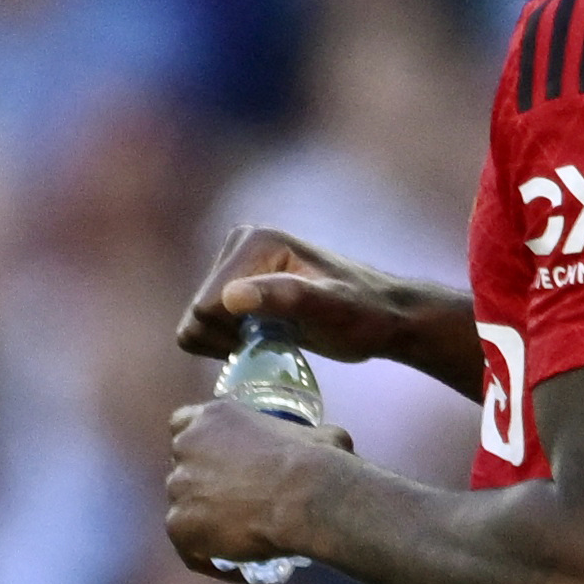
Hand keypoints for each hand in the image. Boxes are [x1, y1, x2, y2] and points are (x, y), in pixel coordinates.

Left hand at [160, 393, 354, 580]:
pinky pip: (190, 549)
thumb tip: (324, 446)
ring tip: (240, 540)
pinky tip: (239, 568)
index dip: (202, 448)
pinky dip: (211, 559)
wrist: (307, 496)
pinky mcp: (178, 525)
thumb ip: (302, 438)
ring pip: (185, 508)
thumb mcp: (316, 434)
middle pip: (184, 470)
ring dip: (206, 523)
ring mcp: (177, 488)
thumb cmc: (319, 460)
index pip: (184, 426)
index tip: (221, 464)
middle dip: (203, 486)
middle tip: (237, 505)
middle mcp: (185, 448)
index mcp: (211, 418)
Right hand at [173, 227, 476, 385]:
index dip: (233, 334)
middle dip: (229, 337)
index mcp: (255, 241)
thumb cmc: (365, 315)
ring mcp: (236, 264)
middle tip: (275, 339)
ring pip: (197, 322)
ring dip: (228, 341)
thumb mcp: (330, 309)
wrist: (386, 317)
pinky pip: (203, 325)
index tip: (274, 338)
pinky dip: (226, 341)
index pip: (206, 305)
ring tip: (271, 337)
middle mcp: (239, 244)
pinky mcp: (236, 283)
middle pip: (198, 313)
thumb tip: (229, 298)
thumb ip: (284, 298)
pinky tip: (262, 337)